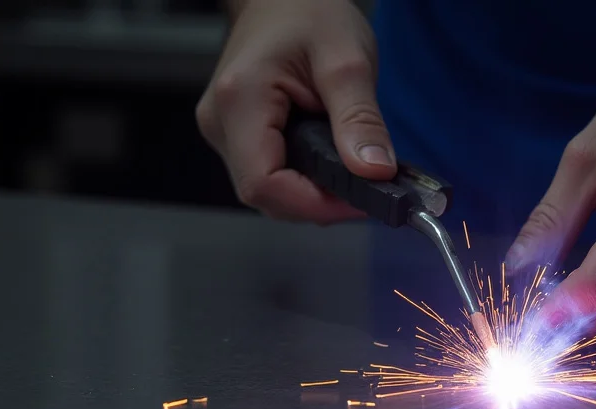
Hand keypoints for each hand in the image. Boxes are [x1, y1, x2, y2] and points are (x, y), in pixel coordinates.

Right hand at [196, 0, 393, 222]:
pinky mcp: (237, 136)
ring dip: (314, 193)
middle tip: (367, 187)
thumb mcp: (348, 60)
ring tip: (353, 171)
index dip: (315, 204)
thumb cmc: (308, 11)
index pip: (265, 184)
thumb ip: (360, 119)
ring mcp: (225, 131)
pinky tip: (333, 164)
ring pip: (269, 191)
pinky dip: (305, 180)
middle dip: (319, 201)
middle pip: (266, 195)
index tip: (361, 200)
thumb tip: (374, 171)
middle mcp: (221, 122)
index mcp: (240, 101)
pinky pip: (270, 175)